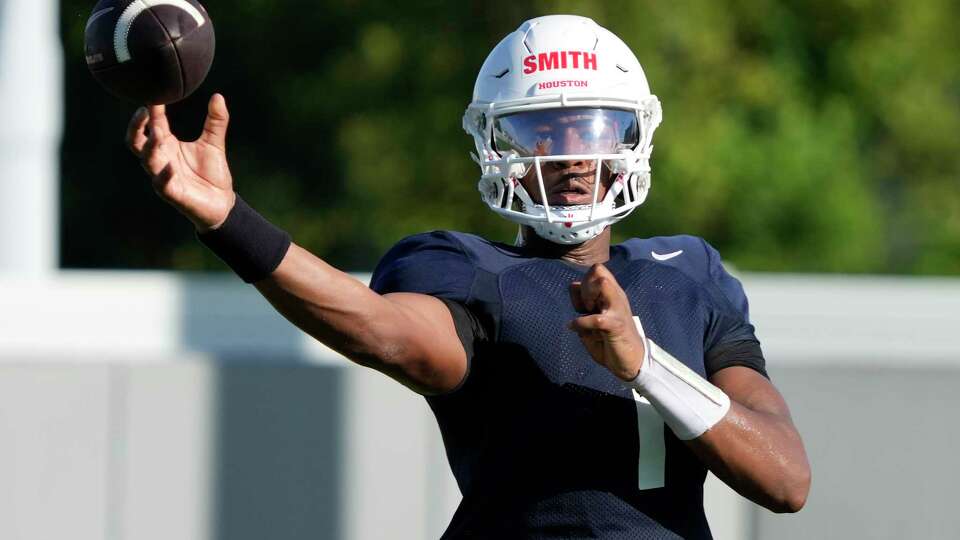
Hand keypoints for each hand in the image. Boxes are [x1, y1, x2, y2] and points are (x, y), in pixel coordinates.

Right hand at [126, 93, 235, 230]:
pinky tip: (170, 167)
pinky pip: (161, 184)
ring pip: (147, 160)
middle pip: (136, 141)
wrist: (222, 202)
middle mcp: (160, 159)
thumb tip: (218, 96)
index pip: (153, 125)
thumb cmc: (212, 173)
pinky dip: (164, 175)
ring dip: (150, 146)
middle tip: (144, 111)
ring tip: (158, 133)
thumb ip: (216, 121)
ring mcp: (163, 176)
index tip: (155, 94)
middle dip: (136, 126)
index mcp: (168, 145)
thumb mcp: (214, 143)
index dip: (151, 110)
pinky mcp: (171, 193)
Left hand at [569, 263, 645, 380]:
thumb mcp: (592, 318)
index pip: (596, 270)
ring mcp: (618, 309)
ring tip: (587, 311)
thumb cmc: (611, 341)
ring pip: (603, 283)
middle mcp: (616, 297)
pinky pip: (596, 318)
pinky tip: (577, 329)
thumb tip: (573, 285)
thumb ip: (583, 302)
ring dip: (588, 297)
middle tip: (585, 307)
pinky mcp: (617, 326)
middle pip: (598, 270)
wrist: (632, 362)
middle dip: (585, 286)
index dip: (583, 284)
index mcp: (612, 294)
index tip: (583, 304)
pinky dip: (582, 323)